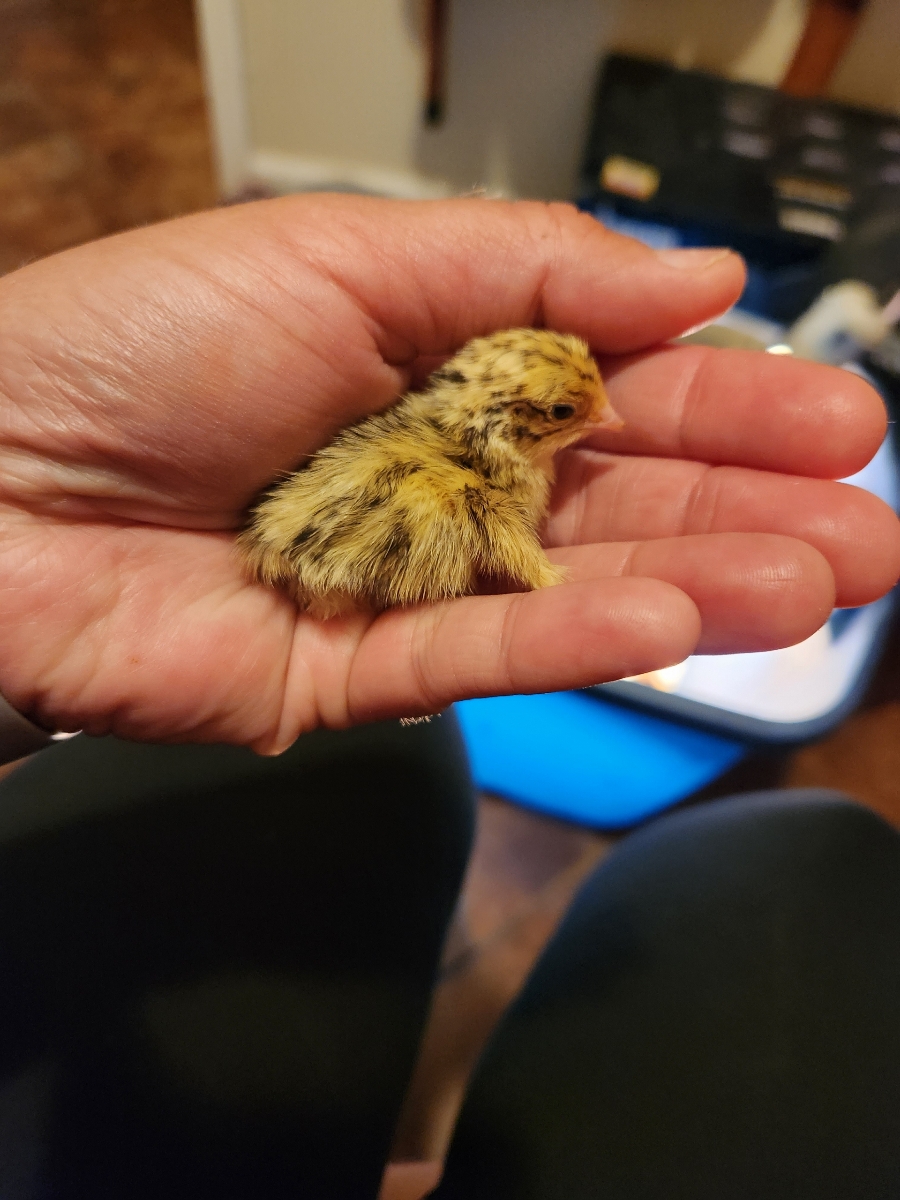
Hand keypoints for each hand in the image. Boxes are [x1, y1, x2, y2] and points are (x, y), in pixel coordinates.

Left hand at [0, 196, 896, 749]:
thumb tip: (697, 274)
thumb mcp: (346, 256)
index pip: (617, 389)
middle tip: (875, 529)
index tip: (839, 416)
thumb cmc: (145, 339)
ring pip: (573, 590)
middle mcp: (442, 482)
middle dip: (750, 510)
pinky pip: (482, 657)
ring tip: (822, 583)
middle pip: (620, 500)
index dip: (728, 402)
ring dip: (702, 585)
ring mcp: (407, 584)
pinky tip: (677, 620)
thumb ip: (526, 271)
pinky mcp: (355, 674)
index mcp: (445, 371)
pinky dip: (575, 640)